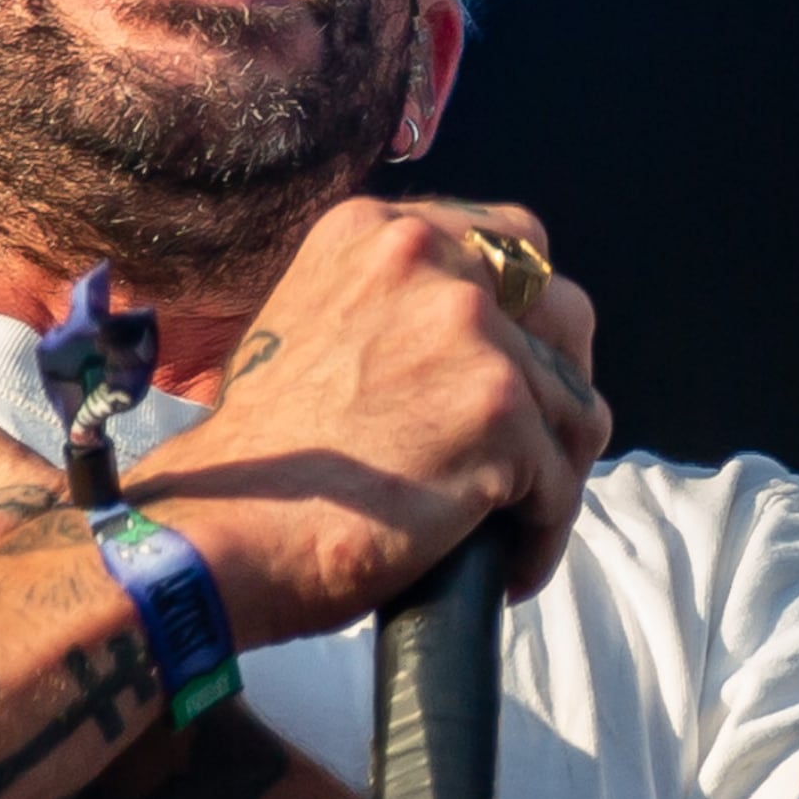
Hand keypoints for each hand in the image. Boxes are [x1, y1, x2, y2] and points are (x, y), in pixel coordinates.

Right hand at [129, 197, 607, 644]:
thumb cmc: (260, 456)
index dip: (527, 315)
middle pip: (564, 311)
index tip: (517, 371)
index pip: (512, 243)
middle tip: (532, 452)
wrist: (224, 524)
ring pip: (574, 407)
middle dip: (560, 386)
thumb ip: (393, 309)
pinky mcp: (499, 409)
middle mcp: (427, 259)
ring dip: (552, 475)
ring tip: (510, 528)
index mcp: (377, 230)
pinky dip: (541, 535)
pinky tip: (504, 569)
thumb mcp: (313, 327)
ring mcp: (469, 331)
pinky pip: (563, 483)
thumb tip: (473, 345)